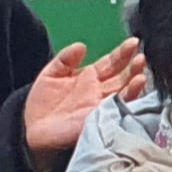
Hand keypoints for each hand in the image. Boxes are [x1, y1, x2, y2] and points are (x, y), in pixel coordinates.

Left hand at [18, 39, 151, 157]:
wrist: (30, 129)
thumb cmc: (40, 103)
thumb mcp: (51, 74)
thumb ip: (65, 59)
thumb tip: (81, 46)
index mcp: (89, 78)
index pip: (111, 62)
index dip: (122, 53)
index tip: (134, 42)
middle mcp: (99, 91)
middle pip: (122, 76)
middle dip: (133, 65)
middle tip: (141, 55)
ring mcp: (101, 105)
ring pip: (124, 91)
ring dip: (135, 80)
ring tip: (141, 69)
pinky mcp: (100, 118)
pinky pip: (119, 107)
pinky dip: (129, 97)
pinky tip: (135, 86)